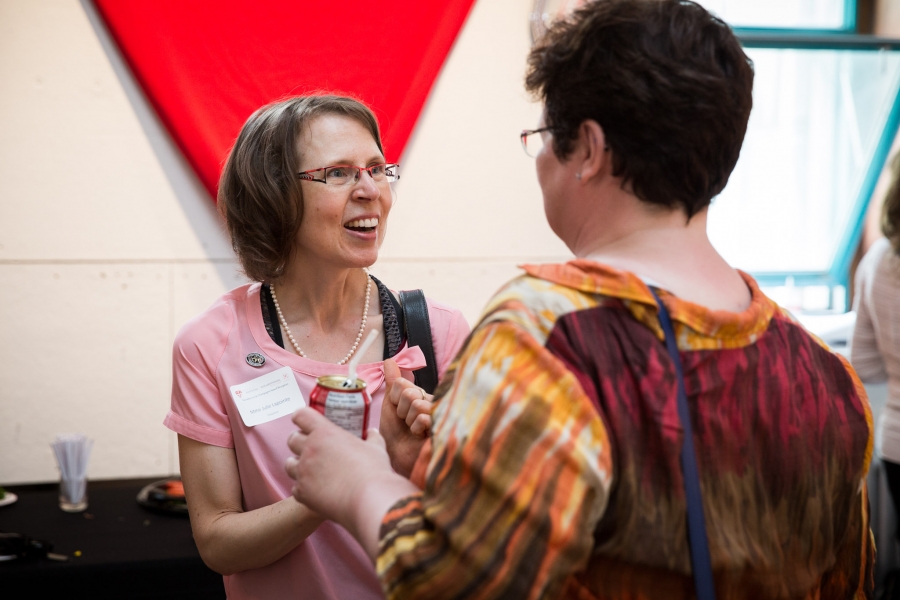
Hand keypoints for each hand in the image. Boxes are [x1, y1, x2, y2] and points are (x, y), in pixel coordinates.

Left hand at [285, 407, 392, 524]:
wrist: (368, 499)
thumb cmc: (373, 470)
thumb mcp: (376, 447)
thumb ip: (371, 437)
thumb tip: (371, 433)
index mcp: (325, 433)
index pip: (301, 415)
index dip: (300, 417)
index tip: (304, 422)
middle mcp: (310, 449)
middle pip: (292, 439)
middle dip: (299, 442)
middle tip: (311, 447)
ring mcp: (303, 472)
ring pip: (289, 464)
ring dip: (297, 465)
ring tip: (310, 470)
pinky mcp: (302, 493)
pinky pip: (295, 488)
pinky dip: (304, 488)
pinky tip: (316, 491)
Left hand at [379, 359, 432, 476]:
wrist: (401, 459)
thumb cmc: (396, 436)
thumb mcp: (390, 407)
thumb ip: (393, 383)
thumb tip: (389, 360)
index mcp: (420, 394)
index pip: (402, 384)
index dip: (395, 400)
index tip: (398, 413)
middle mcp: (431, 400)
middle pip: (409, 392)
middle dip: (402, 411)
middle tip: (406, 423)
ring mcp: (438, 412)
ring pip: (417, 404)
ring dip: (409, 421)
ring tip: (414, 431)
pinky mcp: (443, 424)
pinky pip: (424, 416)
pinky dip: (417, 428)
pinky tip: (421, 436)